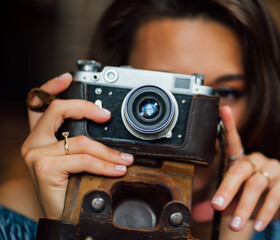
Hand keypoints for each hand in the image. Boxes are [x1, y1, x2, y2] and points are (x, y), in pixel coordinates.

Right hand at [21, 73, 133, 218]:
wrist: (61, 217)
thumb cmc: (68, 189)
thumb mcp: (74, 162)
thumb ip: (80, 144)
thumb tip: (106, 130)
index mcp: (40, 137)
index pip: (39, 105)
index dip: (51, 87)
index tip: (68, 78)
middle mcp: (34, 142)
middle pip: (58, 110)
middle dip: (86, 107)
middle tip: (106, 115)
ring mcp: (36, 154)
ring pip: (80, 140)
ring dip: (108, 151)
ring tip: (125, 158)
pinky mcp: (44, 168)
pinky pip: (83, 159)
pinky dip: (105, 164)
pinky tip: (117, 168)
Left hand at [210, 106, 279, 231]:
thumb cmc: (260, 199)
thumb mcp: (238, 203)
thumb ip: (221, 206)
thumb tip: (197, 213)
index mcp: (243, 162)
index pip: (234, 141)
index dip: (228, 126)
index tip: (223, 110)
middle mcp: (258, 160)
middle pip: (239, 169)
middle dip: (227, 189)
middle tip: (217, 207)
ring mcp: (275, 167)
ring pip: (256, 183)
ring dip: (245, 207)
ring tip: (235, 225)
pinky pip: (275, 194)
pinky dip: (265, 211)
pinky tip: (257, 225)